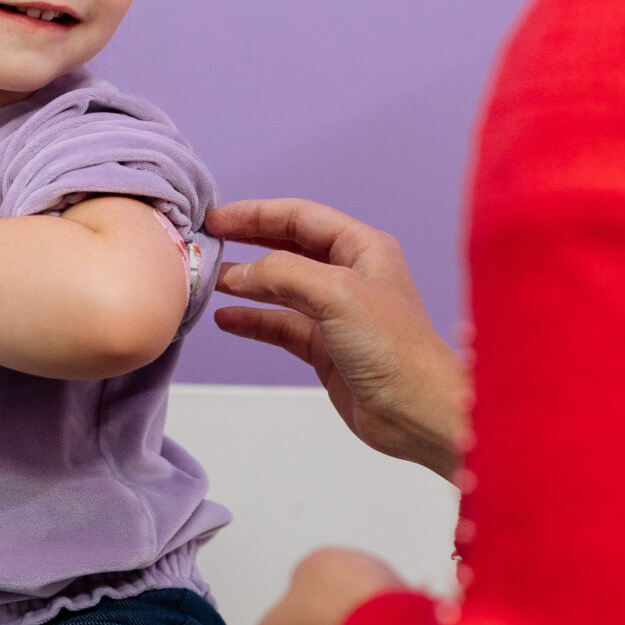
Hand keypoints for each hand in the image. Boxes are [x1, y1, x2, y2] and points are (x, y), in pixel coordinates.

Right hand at [207, 200, 468, 478]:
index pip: (300, 217)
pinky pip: (281, 325)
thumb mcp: (337, 294)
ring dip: (246, 283)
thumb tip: (241, 271)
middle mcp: (350, 275)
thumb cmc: (396, 348)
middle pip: (288, 247)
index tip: (217, 218)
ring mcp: (337, 313)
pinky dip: (253, 321)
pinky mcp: (326, 348)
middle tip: (207, 241)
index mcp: (363, 249)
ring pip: (281, 288)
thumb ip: (284, 273)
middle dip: (248, 242)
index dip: (256, 214)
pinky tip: (227, 319)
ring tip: (209, 278)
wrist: (416, 410)